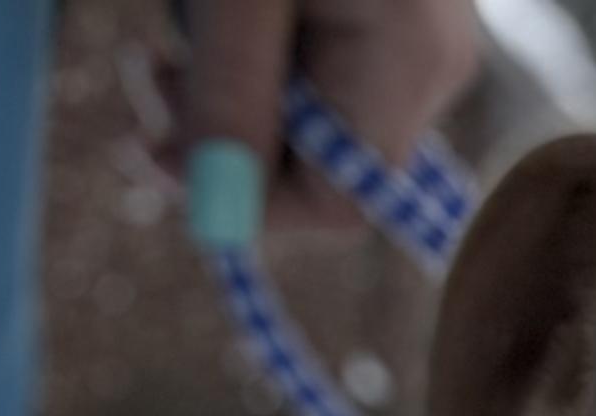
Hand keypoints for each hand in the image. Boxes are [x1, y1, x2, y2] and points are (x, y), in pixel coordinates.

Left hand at [180, 0, 485, 246]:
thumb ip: (230, 99)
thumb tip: (211, 215)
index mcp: (407, 65)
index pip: (333, 204)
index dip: (245, 198)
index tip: (159, 150)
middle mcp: (435, 68)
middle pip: (327, 162)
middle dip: (234, 135)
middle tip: (160, 75)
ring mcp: (430, 42)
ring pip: (323, 114)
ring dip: (246, 87)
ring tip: (203, 15)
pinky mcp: (409, 16)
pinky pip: (335, 67)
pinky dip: (274, 55)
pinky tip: (246, 9)